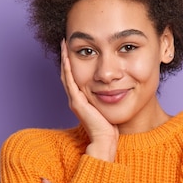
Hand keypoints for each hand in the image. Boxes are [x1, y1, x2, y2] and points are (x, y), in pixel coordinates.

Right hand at [60, 40, 118, 160]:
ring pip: (66, 75)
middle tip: (65, 41)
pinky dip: (68, 68)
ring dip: (65, 58)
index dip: (73, 61)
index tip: (74, 47)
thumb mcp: (109, 105)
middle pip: (68, 73)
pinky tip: (68, 57)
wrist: (106, 140)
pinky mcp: (77, 102)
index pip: (75, 76)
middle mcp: (75, 98)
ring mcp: (74, 100)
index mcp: (82, 98)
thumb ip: (109, 95)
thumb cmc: (110, 126)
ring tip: (64, 44)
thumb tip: (118, 85)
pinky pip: (70, 81)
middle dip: (66, 56)